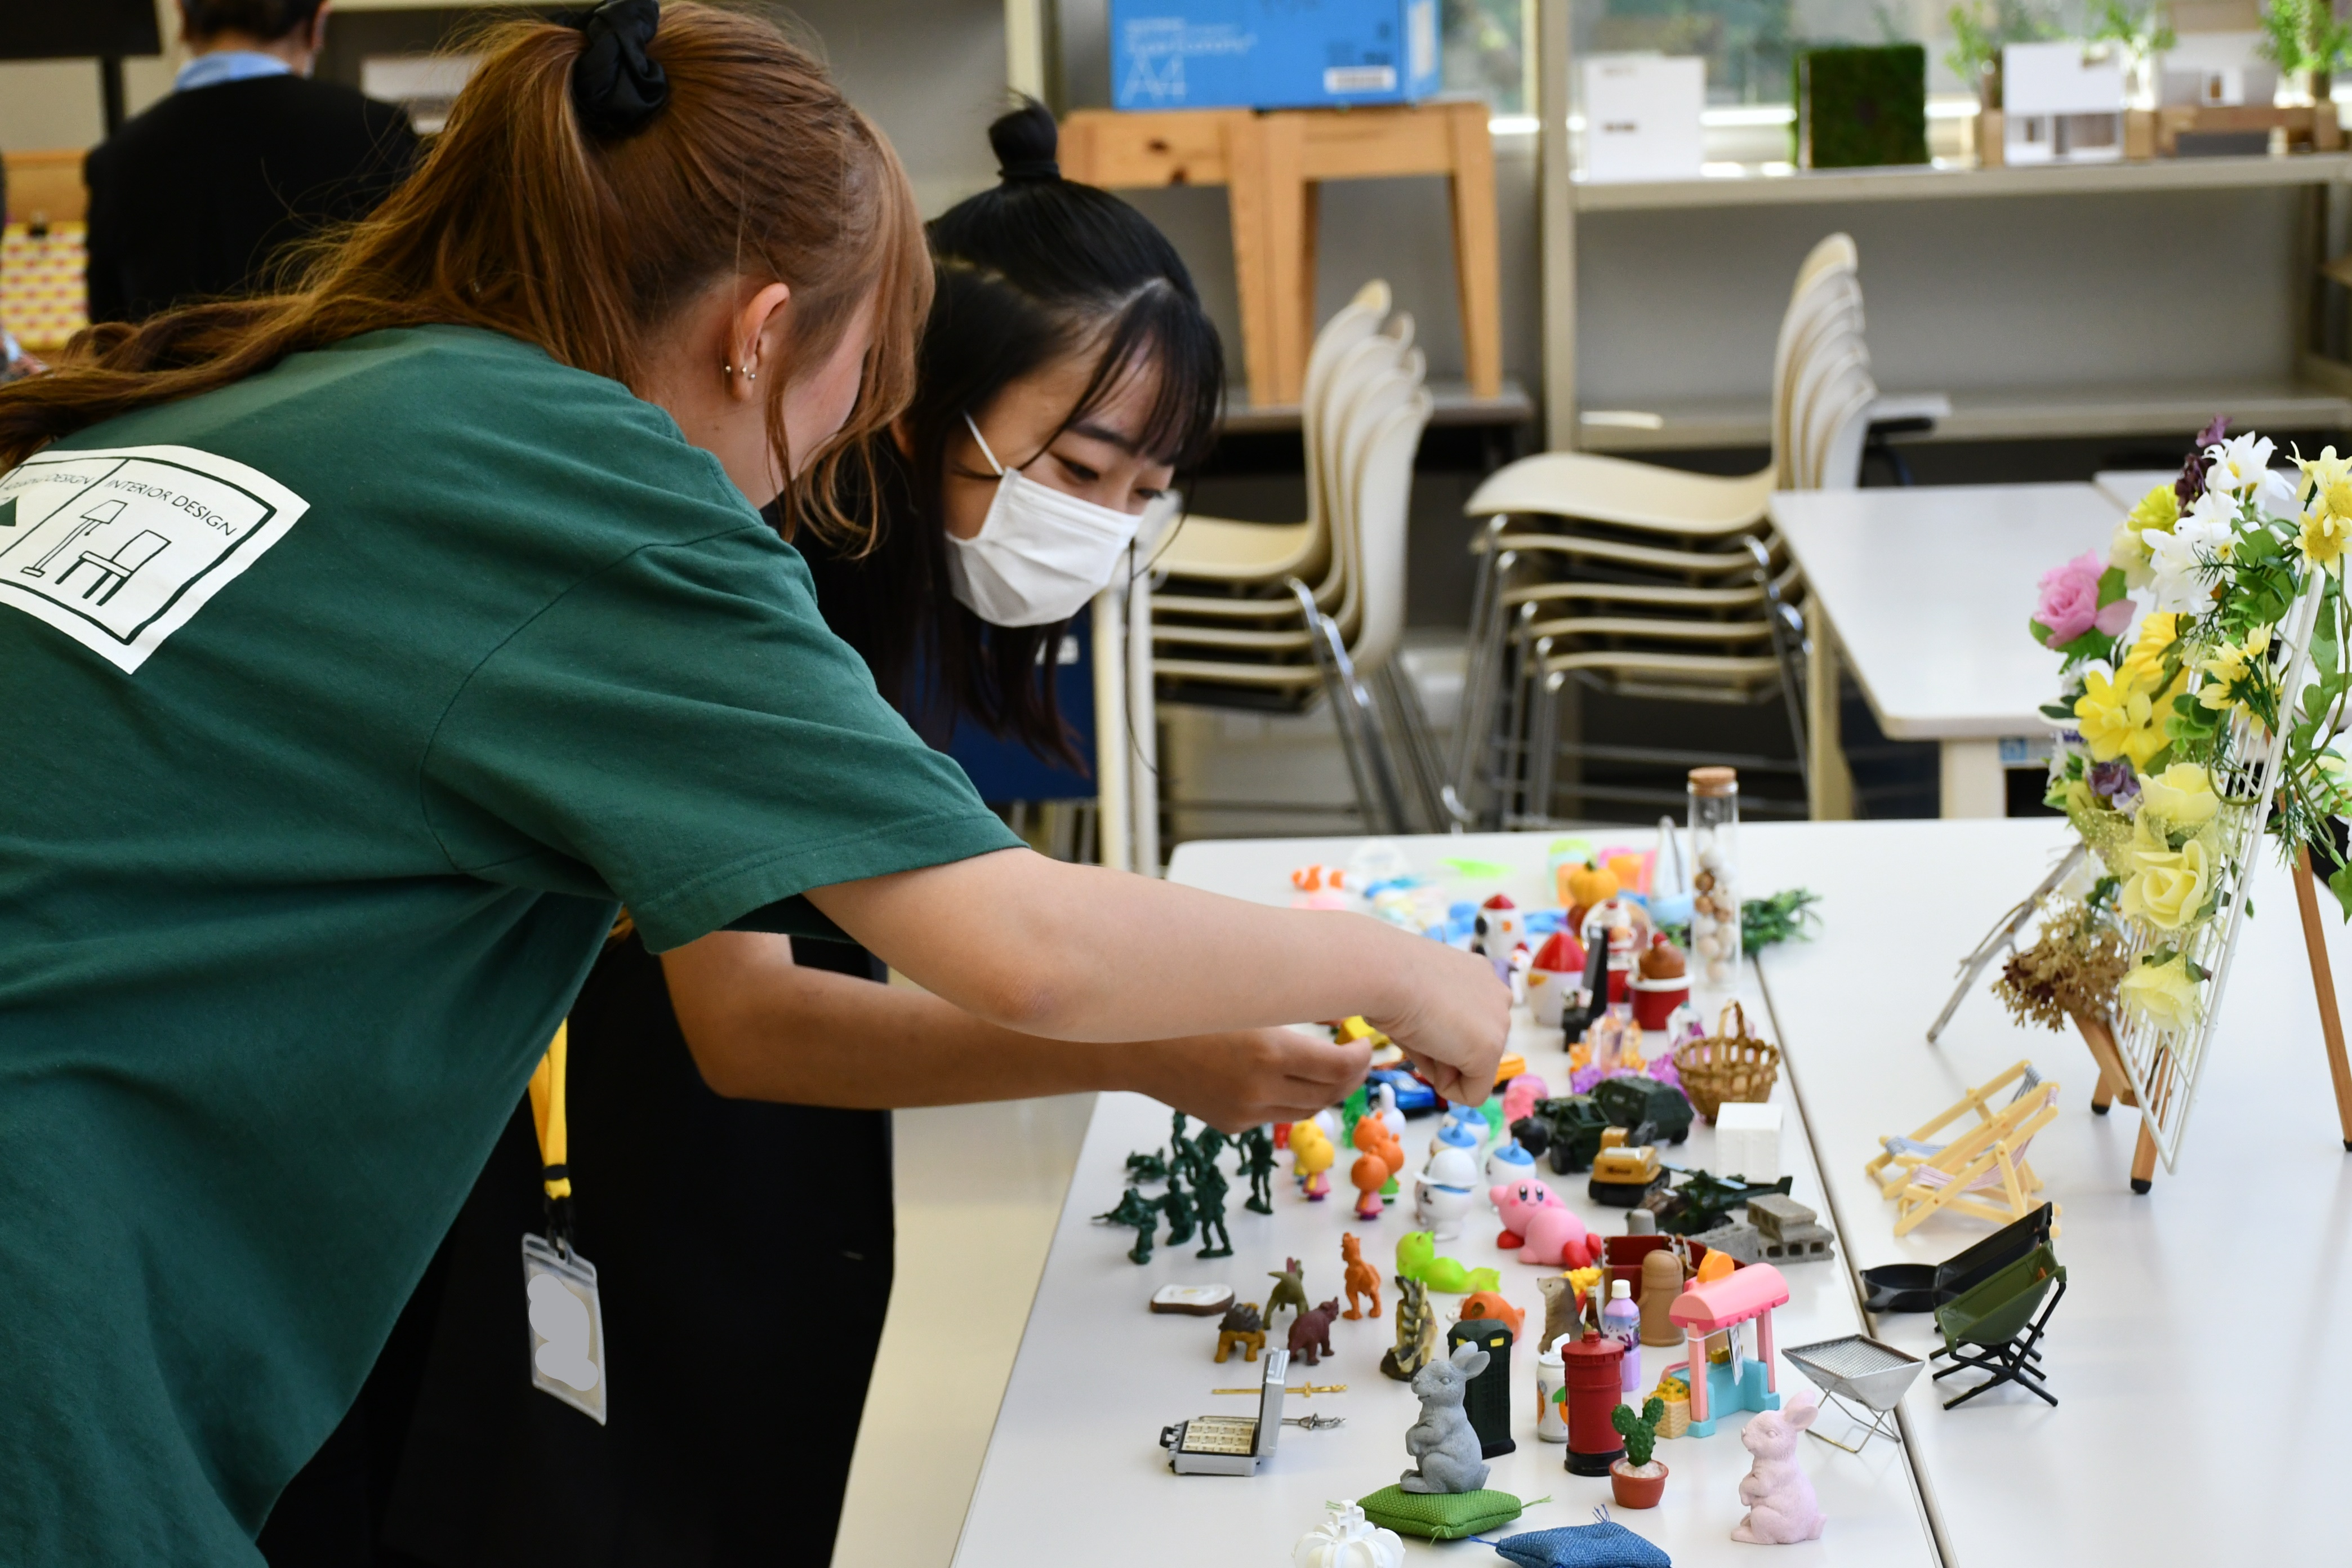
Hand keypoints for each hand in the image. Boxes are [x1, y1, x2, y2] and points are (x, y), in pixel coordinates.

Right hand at [1123, 1027, 1371, 1132]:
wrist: (1132, 1047)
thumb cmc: (1186, 1007)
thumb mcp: (1242, 999)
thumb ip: (1285, 1006)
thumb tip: (1330, 1007)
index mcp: (1268, 1051)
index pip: (1338, 1068)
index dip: (1360, 1059)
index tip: (1364, 1045)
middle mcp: (1261, 1089)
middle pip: (1329, 1094)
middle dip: (1350, 1077)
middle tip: (1355, 1057)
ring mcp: (1245, 1111)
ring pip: (1307, 1110)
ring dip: (1325, 1091)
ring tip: (1329, 1069)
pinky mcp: (1231, 1124)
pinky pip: (1275, 1114)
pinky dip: (1290, 1097)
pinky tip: (1284, 1076)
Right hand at [1364, 941, 1510, 1104]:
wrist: (1385, 972)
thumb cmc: (1387, 975)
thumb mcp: (1417, 991)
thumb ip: (1436, 1012)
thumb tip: (1434, 1040)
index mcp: (1478, 974)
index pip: (1464, 1022)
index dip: (1433, 1030)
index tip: (1414, 1014)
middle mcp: (1497, 995)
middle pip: (1469, 1046)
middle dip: (1440, 1048)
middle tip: (1414, 1028)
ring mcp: (1499, 1023)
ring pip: (1471, 1068)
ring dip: (1440, 1062)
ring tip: (1419, 1035)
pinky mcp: (1491, 1051)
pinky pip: (1472, 1093)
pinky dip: (1445, 1086)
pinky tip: (1429, 1053)